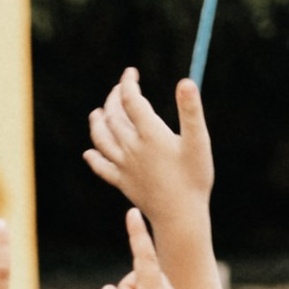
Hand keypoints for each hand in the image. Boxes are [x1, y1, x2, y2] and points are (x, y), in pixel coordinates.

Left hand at [83, 68, 213, 235]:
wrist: (180, 216)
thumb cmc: (194, 178)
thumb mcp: (198, 141)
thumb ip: (190, 110)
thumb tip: (186, 81)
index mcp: (150, 133)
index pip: (131, 99)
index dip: (128, 82)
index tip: (131, 72)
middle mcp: (132, 147)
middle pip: (114, 116)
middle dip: (114, 98)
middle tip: (119, 88)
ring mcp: (124, 166)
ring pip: (102, 139)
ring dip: (97, 123)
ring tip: (96, 113)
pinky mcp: (123, 183)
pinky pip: (102, 167)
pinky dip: (94, 158)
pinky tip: (90, 153)